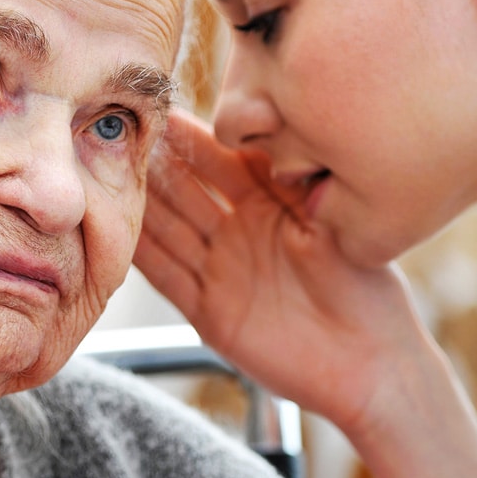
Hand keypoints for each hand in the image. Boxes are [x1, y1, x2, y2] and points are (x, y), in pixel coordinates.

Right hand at [136, 110, 426, 431]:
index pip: (222, 161)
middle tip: (118, 134)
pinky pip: (168, 278)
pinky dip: (141, 257)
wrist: (371, 365)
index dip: (193, 138)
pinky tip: (115, 233)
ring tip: (105, 174)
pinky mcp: (211, 313)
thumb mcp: (332, 225)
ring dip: (141, 205)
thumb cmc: (369, 291)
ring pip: (169, 230)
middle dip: (155, 163)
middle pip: (187, 191)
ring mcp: (223, 271)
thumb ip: (293, 183)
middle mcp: (240, 232)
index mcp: (271, 204)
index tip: (161, 111)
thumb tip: (266, 131)